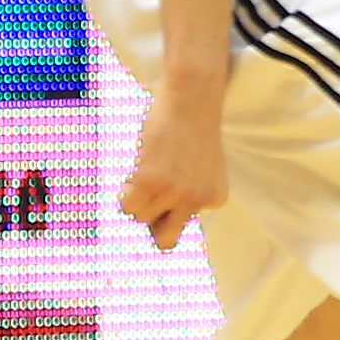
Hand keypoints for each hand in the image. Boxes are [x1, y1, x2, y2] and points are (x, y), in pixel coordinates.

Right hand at [120, 87, 227, 251]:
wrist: (191, 99)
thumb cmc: (191, 129)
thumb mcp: (200, 168)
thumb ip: (187, 195)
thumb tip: (154, 232)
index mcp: (216, 198)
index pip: (184, 224)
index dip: (168, 207)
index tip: (171, 184)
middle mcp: (199, 200)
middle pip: (166, 241)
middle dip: (153, 227)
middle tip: (150, 200)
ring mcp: (175, 193)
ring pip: (140, 218)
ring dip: (137, 196)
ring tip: (149, 167)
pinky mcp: (151, 182)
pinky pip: (126, 206)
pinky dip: (124, 191)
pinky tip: (138, 168)